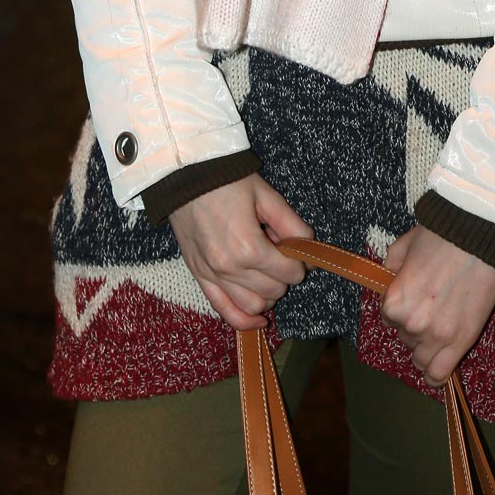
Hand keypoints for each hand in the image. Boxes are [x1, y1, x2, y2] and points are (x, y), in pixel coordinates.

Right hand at [170, 175, 310, 331]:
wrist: (185, 174)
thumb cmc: (226, 180)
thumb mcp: (266, 195)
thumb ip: (292, 225)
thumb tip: (310, 250)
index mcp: (249, 247)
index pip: (290, 273)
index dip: (299, 262)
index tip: (295, 248)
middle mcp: (230, 268)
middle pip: (274, 291)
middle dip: (284, 275)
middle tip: (279, 252)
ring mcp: (212, 275)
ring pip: (253, 306)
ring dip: (268, 295)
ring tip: (268, 274)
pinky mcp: (199, 276)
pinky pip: (224, 310)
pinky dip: (244, 320)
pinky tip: (260, 319)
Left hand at [380, 226, 494, 386]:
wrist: (477, 239)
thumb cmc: (439, 238)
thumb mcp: (402, 247)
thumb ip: (391, 268)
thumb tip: (391, 280)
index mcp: (394, 301)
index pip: (388, 318)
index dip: (400, 309)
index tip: (413, 301)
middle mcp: (412, 324)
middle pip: (406, 337)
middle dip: (414, 326)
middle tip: (430, 309)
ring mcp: (437, 336)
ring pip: (421, 358)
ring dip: (425, 348)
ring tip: (436, 333)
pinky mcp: (461, 343)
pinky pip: (440, 374)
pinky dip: (434, 377)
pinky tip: (434, 373)